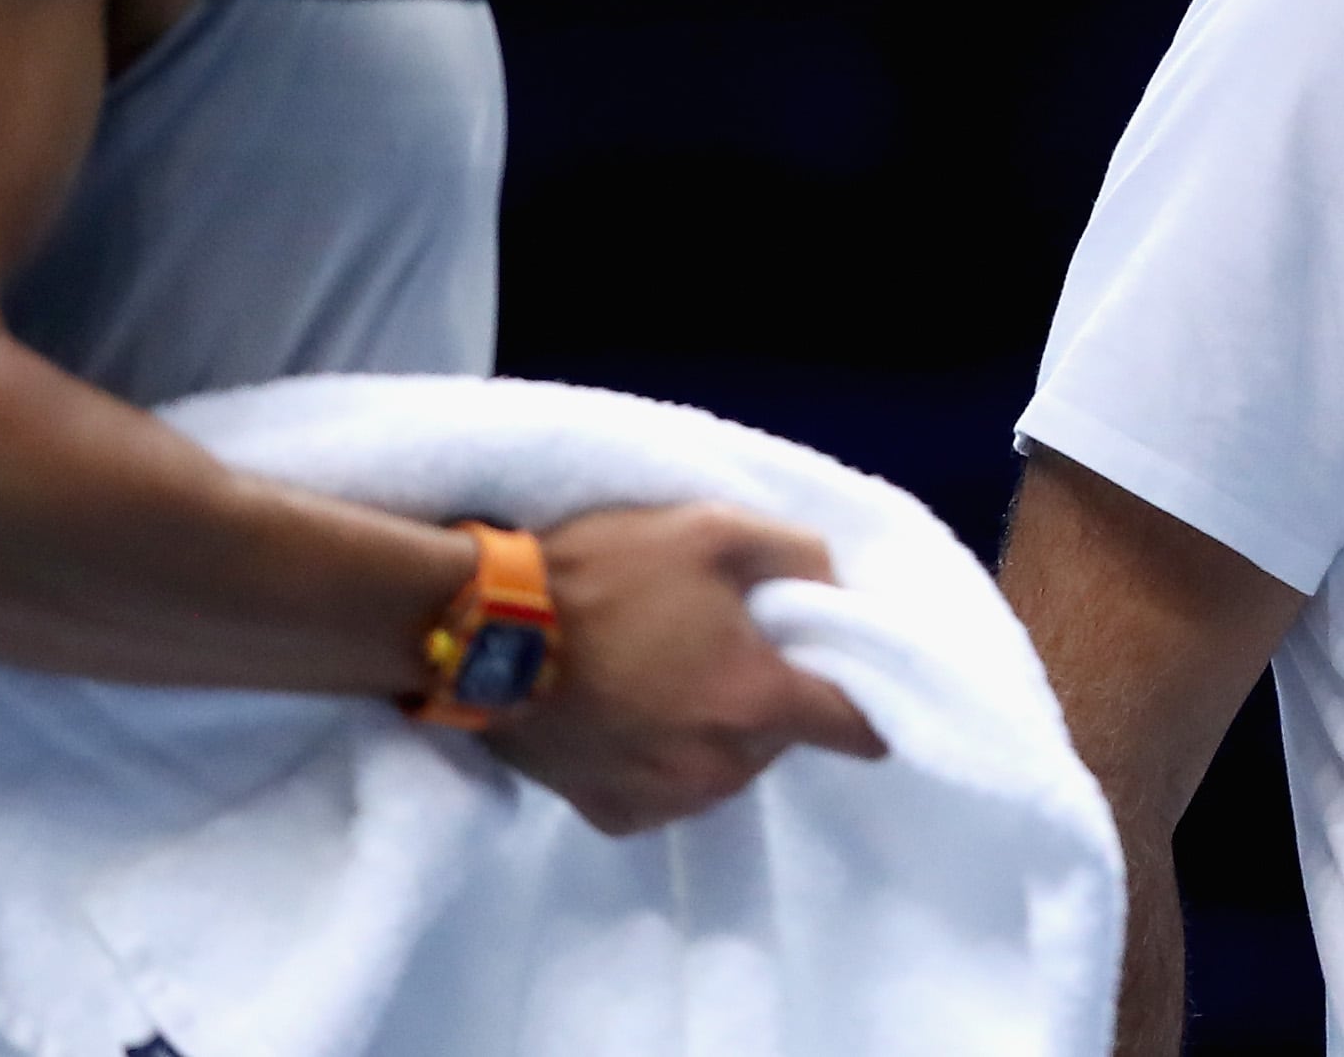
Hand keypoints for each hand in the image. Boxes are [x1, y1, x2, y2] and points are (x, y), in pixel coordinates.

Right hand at [479, 501, 886, 833]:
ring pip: (727, 766)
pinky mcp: (614, 816)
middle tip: (719, 639)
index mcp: (758, 703)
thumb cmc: (603, 572)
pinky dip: (660, 755)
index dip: (861, 694)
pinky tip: (624, 709)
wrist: (481, 630)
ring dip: (714, 727)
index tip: (837, 663)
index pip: (862, 730)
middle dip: (766, 693)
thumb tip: (835, 590)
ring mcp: (666, 802)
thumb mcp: (713, 528)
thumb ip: (798, 555)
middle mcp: (723, 770)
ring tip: (661, 669)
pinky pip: (668, 788)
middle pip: (782, 739)